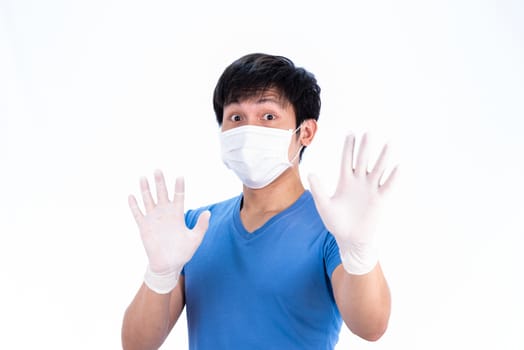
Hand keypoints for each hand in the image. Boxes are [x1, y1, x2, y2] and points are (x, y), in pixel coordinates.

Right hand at [128, 170, 209, 292]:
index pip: (178, 196)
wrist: (168, 265)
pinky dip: (134, 205)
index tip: (180, 176)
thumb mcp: (195, 239)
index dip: (179, 187)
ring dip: (145, 189)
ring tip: (143, 177)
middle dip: (160, 182)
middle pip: (161, 193)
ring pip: (148, 200)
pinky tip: (131, 196)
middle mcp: (165, 213)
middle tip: (158, 169)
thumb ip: (201, 226)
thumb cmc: (183, 252)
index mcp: (177, 214)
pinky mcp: (144, 227)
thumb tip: (208, 212)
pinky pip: (138, 214)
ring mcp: (153, 219)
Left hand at [308, 133, 397, 274]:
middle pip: (362, 160)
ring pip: (377, 169)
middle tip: (368, 133)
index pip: (347, 160)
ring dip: (383, 157)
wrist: (350, 239)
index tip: (351, 133)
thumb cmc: (336, 223)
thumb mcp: (324, 206)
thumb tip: (311, 173)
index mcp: (344, 181)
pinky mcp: (380, 199)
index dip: (349, 147)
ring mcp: (370, 189)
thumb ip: (318, 190)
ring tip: (388, 143)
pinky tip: (398, 167)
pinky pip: (387, 185)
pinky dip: (393, 177)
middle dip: (365, 147)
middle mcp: (359, 181)